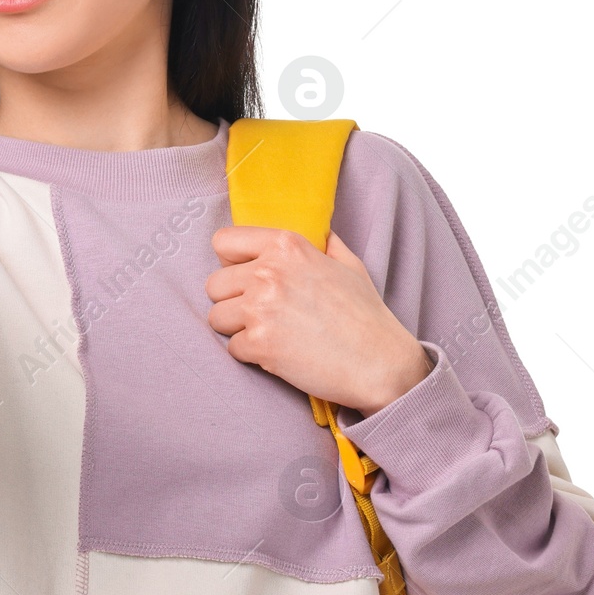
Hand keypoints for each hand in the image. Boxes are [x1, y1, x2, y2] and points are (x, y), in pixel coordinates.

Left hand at [205, 226, 433, 414]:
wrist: (379, 363)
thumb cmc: (366, 315)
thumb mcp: (347, 263)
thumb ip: (322, 243)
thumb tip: (315, 232)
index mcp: (286, 245)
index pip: (223, 241)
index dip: (230, 262)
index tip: (244, 278)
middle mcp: (268, 271)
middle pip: (214, 284)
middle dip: (231, 301)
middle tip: (260, 315)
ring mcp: (260, 308)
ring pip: (216, 317)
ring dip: (237, 329)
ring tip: (269, 334)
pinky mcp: (259, 344)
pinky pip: (232, 348)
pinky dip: (251, 355)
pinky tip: (278, 354)